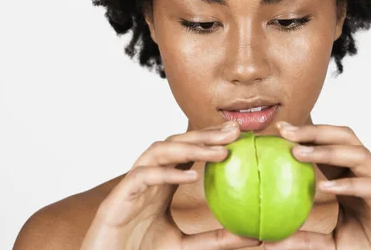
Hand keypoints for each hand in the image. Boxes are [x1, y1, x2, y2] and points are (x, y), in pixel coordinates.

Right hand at [80, 121, 260, 249]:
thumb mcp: (185, 246)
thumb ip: (214, 239)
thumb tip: (254, 235)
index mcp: (161, 186)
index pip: (187, 154)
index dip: (210, 141)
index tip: (238, 136)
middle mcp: (147, 180)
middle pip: (175, 145)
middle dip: (204, 135)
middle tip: (234, 131)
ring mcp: (131, 187)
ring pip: (158, 152)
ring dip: (189, 148)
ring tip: (219, 151)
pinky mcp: (116, 200)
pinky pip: (142, 177)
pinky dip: (167, 173)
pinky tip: (192, 176)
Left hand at [263, 122, 370, 249]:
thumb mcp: (331, 245)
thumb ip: (304, 239)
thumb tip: (268, 241)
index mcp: (353, 181)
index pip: (330, 148)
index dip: (307, 136)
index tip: (280, 131)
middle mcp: (369, 178)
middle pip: (346, 140)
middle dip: (316, 132)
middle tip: (287, 131)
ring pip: (360, 155)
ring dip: (328, 151)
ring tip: (299, 153)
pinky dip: (350, 184)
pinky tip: (326, 186)